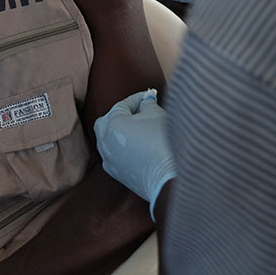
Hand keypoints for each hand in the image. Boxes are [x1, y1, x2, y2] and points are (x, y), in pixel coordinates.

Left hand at [94, 90, 175, 216]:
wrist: (170, 179)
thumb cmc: (165, 144)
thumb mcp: (158, 115)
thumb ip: (148, 104)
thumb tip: (145, 102)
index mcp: (112, 124)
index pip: (123, 105)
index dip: (138, 99)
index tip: (149, 96)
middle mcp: (105, 142)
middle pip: (109, 120)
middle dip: (122, 114)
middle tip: (141, 111)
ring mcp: (109, 159)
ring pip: (108, 139)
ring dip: (121, 132)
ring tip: (141, 129)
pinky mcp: (116, 174)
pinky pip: (114, 154)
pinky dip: (121, 148)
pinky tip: (138, 147)